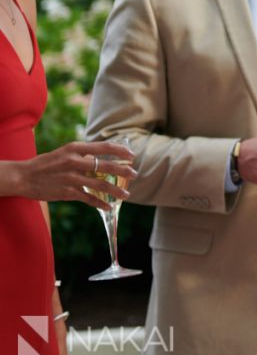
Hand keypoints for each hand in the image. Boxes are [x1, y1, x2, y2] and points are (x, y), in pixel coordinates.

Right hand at [9, 140, 136, 209]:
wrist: (23, 177)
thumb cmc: (46, 164)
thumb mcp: (65, 152)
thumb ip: (83, 155)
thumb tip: (102, 159)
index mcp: (75, 148)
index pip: (103, 147)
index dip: (120, 151)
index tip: (132, 155)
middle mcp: (75, 161)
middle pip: (106, 166)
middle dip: (123, 171)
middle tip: (135, 174)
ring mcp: (71, 178)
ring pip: (100, 184)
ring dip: (116, 191)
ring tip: (127, 195)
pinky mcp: (67, 192)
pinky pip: (89, 199)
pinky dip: (100, 203)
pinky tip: (109, 206)